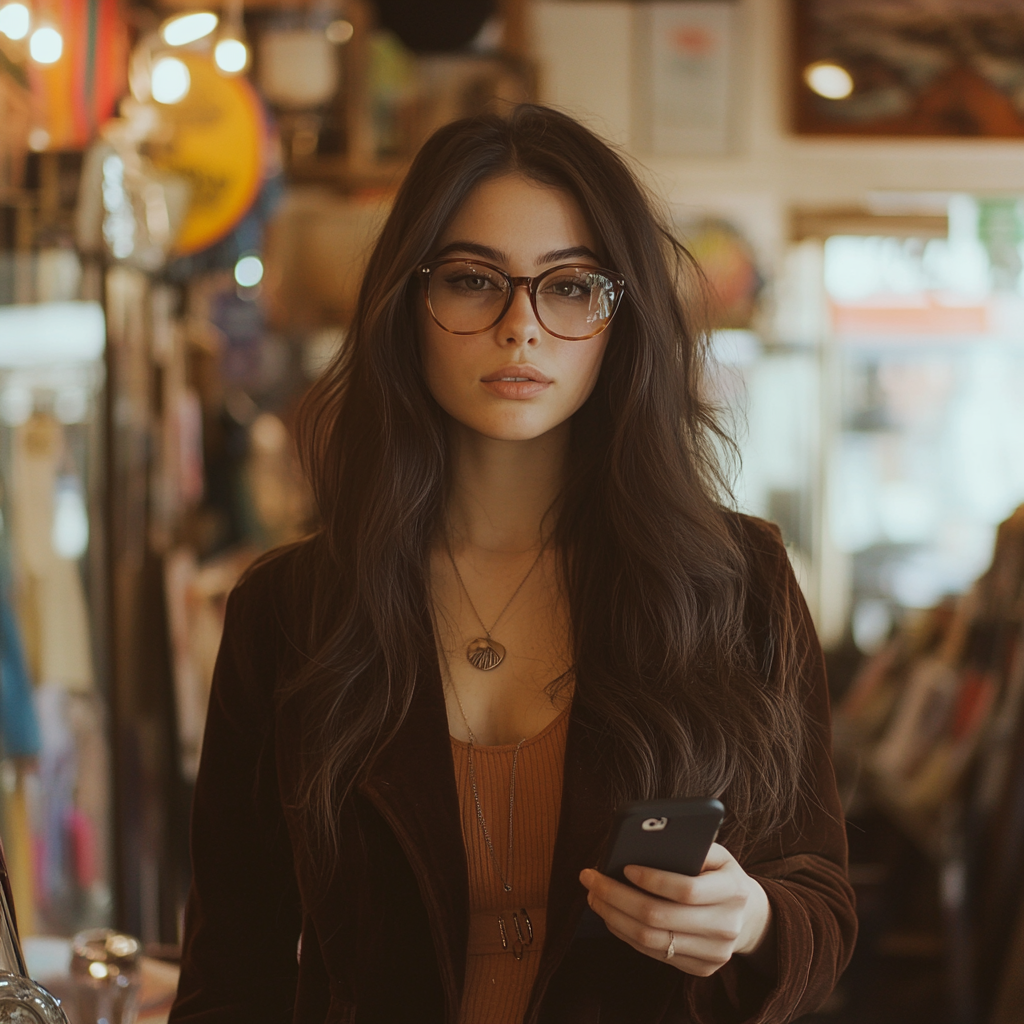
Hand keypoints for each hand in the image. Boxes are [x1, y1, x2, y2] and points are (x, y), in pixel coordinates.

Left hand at [579, 843, 773, 977]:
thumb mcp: (714, 852)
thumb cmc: (718, 873)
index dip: (652, 879)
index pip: (686, 889)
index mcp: (734, 889)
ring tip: (594, 896)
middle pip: (660, 917)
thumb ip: (688, 845)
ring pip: (652, 940)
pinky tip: (611, 916)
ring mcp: (716, 953)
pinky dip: (626, 935)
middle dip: (617, 897)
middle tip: (591, 879)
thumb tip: (642, 840)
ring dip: (614, 918)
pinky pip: (655, 955)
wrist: (747, 916)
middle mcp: (727, 926)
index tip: (623, 867)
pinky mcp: (703, 969)